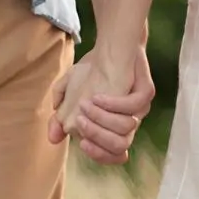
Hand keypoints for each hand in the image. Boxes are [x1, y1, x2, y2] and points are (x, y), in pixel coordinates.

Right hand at [48, 45, 153, 164]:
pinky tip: (97, 96)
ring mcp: (140, 108)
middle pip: (120, 146)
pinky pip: (133, 106)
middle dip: (97, 137)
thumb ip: (60, 115)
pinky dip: (113, 104)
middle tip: (79, 122)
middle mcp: (129, 121)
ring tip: (85, 104)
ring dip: (102, 119)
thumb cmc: (92, 70)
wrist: (111, 44)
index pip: (112, 154)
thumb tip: (53, 138)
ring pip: (126, 128)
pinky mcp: (146, 92)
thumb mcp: (70, 91)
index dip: (99, 154)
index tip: (81, 143)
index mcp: (114, 127)